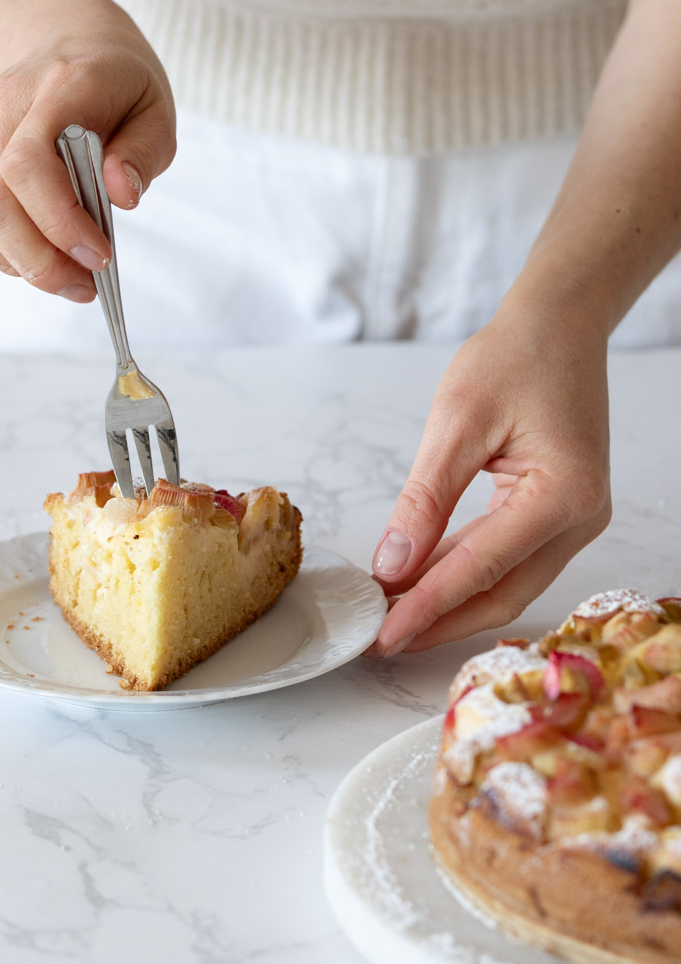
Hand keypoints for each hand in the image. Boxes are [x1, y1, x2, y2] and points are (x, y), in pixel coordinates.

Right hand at [0, 0, 175, 300]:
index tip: (97, 256)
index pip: (27, 161)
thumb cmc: (115, 87)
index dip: (57, 221)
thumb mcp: (155, 111)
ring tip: (53, 272)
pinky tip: (18, 249)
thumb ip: (143, 153)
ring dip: (6, 260)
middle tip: (80, 284)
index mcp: (58, 87)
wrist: (67, 44)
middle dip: (37, 260)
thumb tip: (121, 195)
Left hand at [369, 300, 611, 655]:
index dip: (428, 606)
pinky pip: (511, 557)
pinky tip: (422, 580)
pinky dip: (466, 572)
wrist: (560, 324)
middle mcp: (581, 518)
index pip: (481, 568)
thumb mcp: (457, 422)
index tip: (383, 633)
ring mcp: (577, 519)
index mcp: (562, 495)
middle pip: (503, 593)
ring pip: (508, 582)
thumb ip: (425, 500)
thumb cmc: (515, 357)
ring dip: (451, 601)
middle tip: (381, 640)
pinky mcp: (562, 512)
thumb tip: (393, 565)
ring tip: (393, 616)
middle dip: (440, 620)